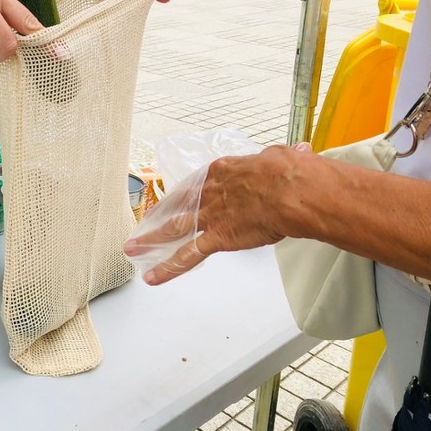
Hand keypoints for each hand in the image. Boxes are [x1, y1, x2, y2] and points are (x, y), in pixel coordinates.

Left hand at [124, 144, 310, 284]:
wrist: (289, 189)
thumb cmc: (290, 172)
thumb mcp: (281, 157)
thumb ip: (280, 159)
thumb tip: (296, 154)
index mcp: (223, 170)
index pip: (199, 183)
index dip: (188, 194)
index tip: (181, 199)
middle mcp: (210, 191)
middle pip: (179, 204)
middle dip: (160, 214)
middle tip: (145, 222)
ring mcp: (210, 215)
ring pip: (175, 228)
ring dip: (152, 239)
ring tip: (134, 248)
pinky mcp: (217, 237)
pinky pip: (188, 255)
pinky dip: (169, 268)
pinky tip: (154, 276)